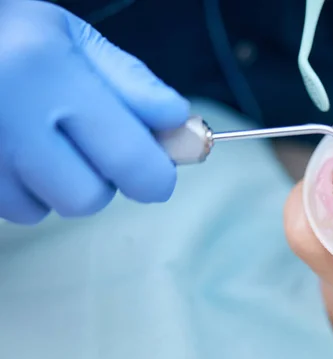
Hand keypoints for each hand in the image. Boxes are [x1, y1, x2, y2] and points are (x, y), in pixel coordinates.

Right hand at [0, 0, 188, 224]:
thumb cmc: (16, 38)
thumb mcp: (76, 40)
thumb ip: (133, 82)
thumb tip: (178, 122)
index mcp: (47, 70)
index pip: (127, 156)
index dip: (156, 176)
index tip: (161, 174)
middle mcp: (9, 115)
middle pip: (87, 197)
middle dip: (105, 181)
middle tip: (97, 149)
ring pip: (50, 208)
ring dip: (64, 185)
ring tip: (50, 143)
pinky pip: (17, 209)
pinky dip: (30, 189)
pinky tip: (22, 153)